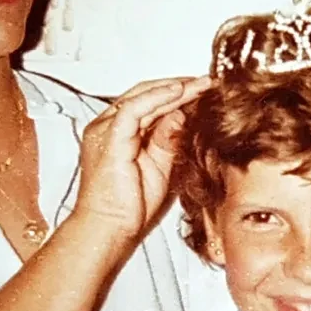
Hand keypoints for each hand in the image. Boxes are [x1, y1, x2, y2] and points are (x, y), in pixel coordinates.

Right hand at [73, 76, 209, 241]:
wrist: (108, 229)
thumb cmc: (128, 206)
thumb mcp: (160, 166)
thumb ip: (168, 139)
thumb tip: (182, 113)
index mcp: (116, 132)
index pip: (146, 102)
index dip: (174, 94)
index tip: (201, 90)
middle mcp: (106, 126)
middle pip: (143, 94)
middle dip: (177, 86)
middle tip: (205, 82)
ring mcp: (105, 130)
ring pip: (141, 97)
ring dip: (174, 89)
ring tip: (200, 84)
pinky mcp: (109, 138)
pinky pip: (134, 109)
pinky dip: (158, 98)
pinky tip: (180, 93)